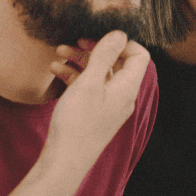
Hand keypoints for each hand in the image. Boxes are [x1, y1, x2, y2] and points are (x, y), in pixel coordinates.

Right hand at [43, 32, 149, 185]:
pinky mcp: (93, 111)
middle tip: (76, 41)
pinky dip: (74, 75)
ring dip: (80, 60)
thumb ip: (104, 56)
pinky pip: (88, 86)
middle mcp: (122, 95)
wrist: (64, 161)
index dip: (122, 42)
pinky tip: (55, 69)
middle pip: (117, 62)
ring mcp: (108, 104)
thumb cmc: (77, 124)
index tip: (99, 36)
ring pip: (99, 73)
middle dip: (96, 48)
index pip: (140, 56)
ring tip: (59, 52)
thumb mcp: (89, 84)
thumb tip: (119, 33)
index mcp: (127, 87)